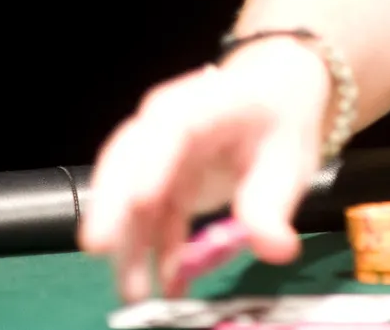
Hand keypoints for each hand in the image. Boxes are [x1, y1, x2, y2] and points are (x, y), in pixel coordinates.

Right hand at [77, 38, 331, 302]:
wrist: (277, 98)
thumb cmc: (279, 117)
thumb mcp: (288, 156)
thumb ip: (273, 205)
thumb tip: (276, 249)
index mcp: (203, 104)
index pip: (171, 127)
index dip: (153, 162)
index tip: (142, 201)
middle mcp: (166, 126)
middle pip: (128, 160)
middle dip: (113, 204)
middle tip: (101, 248)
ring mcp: (157, 156)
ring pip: (128, 196)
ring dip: (128, 243)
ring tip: (133, 291)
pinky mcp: (159, 184)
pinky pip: (148, 219)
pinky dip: (153, 252)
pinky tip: (165, 285)